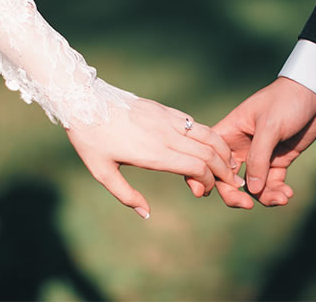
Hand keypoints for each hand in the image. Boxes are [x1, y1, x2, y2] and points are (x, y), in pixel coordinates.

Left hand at [66, 97, 243, 217]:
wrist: (83, 101)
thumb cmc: (90, 139)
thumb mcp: (102, 172)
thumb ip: (126, 195)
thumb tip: (146, 214)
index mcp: (153, 153)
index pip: (196, 167)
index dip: (208, 181)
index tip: (203, 191)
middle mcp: (166, 135)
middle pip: (209, 152)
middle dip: (224, 170)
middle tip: (231, 183)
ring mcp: (167, 119)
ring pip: (207, 134)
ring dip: (223, 151)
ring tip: (230, 164)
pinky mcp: (164, 110)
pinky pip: (194, 123)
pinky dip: (209, 136)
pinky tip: (211, 146)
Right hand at [212, 77, 315, 207]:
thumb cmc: (286, 101)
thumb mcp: (270, 126)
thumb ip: (258, 158)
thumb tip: (251, 190)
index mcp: (229, 132)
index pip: (210, 158)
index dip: (206, 176)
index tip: (209, 192)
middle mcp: (240, 147)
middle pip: (227, 178)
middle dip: (235, 195)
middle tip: (247, 205)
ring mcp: (260, 155)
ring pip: (252, 186)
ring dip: (263, 196)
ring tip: (281, 198)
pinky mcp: (278, 160)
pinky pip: (272, 183)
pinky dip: (277, 191)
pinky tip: (287, 194)